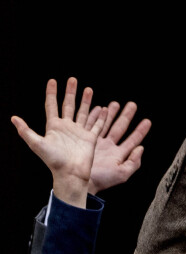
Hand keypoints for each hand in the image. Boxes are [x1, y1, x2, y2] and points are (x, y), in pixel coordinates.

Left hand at [11, 78, 106, 207]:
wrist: (70, 174)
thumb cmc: (54, 161)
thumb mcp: (37, 144)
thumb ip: (26, 131)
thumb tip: (13, 118)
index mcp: (54, 127)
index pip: (52, 106)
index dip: (51, 93)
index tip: (52, 81)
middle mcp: (67, 127)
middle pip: (68, 105)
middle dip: (71, 92)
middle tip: (73, 79)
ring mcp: (79, 132)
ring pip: (83, 113)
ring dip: (86, 101)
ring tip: (89, 89)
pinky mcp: (90, 139)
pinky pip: (96, 126)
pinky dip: (100, 118)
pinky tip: (104, 109)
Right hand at [86, 101, 151, 193]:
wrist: (80, 181)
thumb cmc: (101, 180)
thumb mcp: (122, 174)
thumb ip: (133, 162)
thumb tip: (141, 148)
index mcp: (118, 154)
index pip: (133, 140)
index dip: (140, 131)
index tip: (147, 121)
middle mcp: (109, 147)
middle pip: (120, 128)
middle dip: (126, 116)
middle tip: (132, 104)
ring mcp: (97, 143)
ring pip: (106, 124)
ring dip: (111, 114)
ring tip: (115, 104)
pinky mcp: (86, 140)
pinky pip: (92, 125)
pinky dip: (95, 116)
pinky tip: (99, 108)